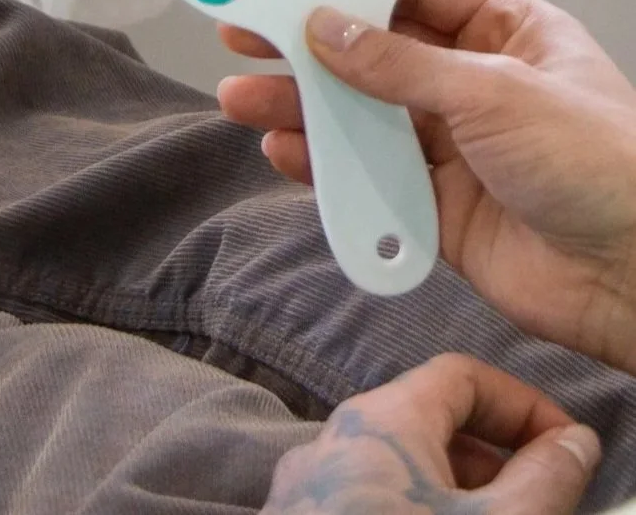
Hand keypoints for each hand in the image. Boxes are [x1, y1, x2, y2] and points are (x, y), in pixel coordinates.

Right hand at [218, 0, 635, 372]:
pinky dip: (330, 169)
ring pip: (369, 118)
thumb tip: (327, 28)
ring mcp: (459, 147)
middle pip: (380, 55)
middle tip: (247, 35)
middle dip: (314, 47)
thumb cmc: (594, 159)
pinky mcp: (443, 209)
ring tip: (242, 98)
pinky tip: (284, 153)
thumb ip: (402, 65)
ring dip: (308, 109)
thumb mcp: (496, 91)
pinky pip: (375, 180)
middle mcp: (477, 83)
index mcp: (507, 31)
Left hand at [262, 354, 600, 514]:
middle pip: (427, 423)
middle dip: (493, 459)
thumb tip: (573, 442)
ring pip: (396, 471)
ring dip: (455, 495)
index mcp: (380, 419)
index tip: (565, 450)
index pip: (462, 376)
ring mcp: (306, 493)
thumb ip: (546, 478)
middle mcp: (332, 443)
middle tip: (540, 504)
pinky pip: (365, 505)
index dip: (522, 406)